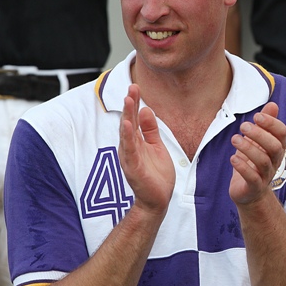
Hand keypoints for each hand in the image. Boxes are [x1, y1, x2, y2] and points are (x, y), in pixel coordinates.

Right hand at [118, 84, 174, 216]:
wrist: (158, 199)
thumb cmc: (156, 174)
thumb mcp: (156, 146)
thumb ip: (150, 130)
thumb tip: (146, 109)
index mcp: (136, 141)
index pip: (134, 118)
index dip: (134, 103)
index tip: (135, 86)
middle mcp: (130, 147)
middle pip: (129, 122)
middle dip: (130, 104)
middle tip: (132, 87)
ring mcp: (130, 157)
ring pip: (127, 133)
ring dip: (127, 116)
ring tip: (127, 100)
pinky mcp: (134, 167)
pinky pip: (130, 150)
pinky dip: (128, 137)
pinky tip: (127, 125)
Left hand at [229, 102, 285, 206]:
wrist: (248, 193)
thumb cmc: (252, 163)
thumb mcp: (257, 141)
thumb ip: (265, 124)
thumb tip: (272, 104)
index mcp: (277, 148)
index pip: (282, 133)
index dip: (271, 123)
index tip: (256, 116)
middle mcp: (274, 161)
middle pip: (275, 147)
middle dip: (260, 135)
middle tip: (243, 126)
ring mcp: (266, 175)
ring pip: (263, 161)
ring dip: (248, 148)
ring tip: (234, 139)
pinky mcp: (254, 187)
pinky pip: (252, 178)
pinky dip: (243, 167)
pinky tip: (232, 158)